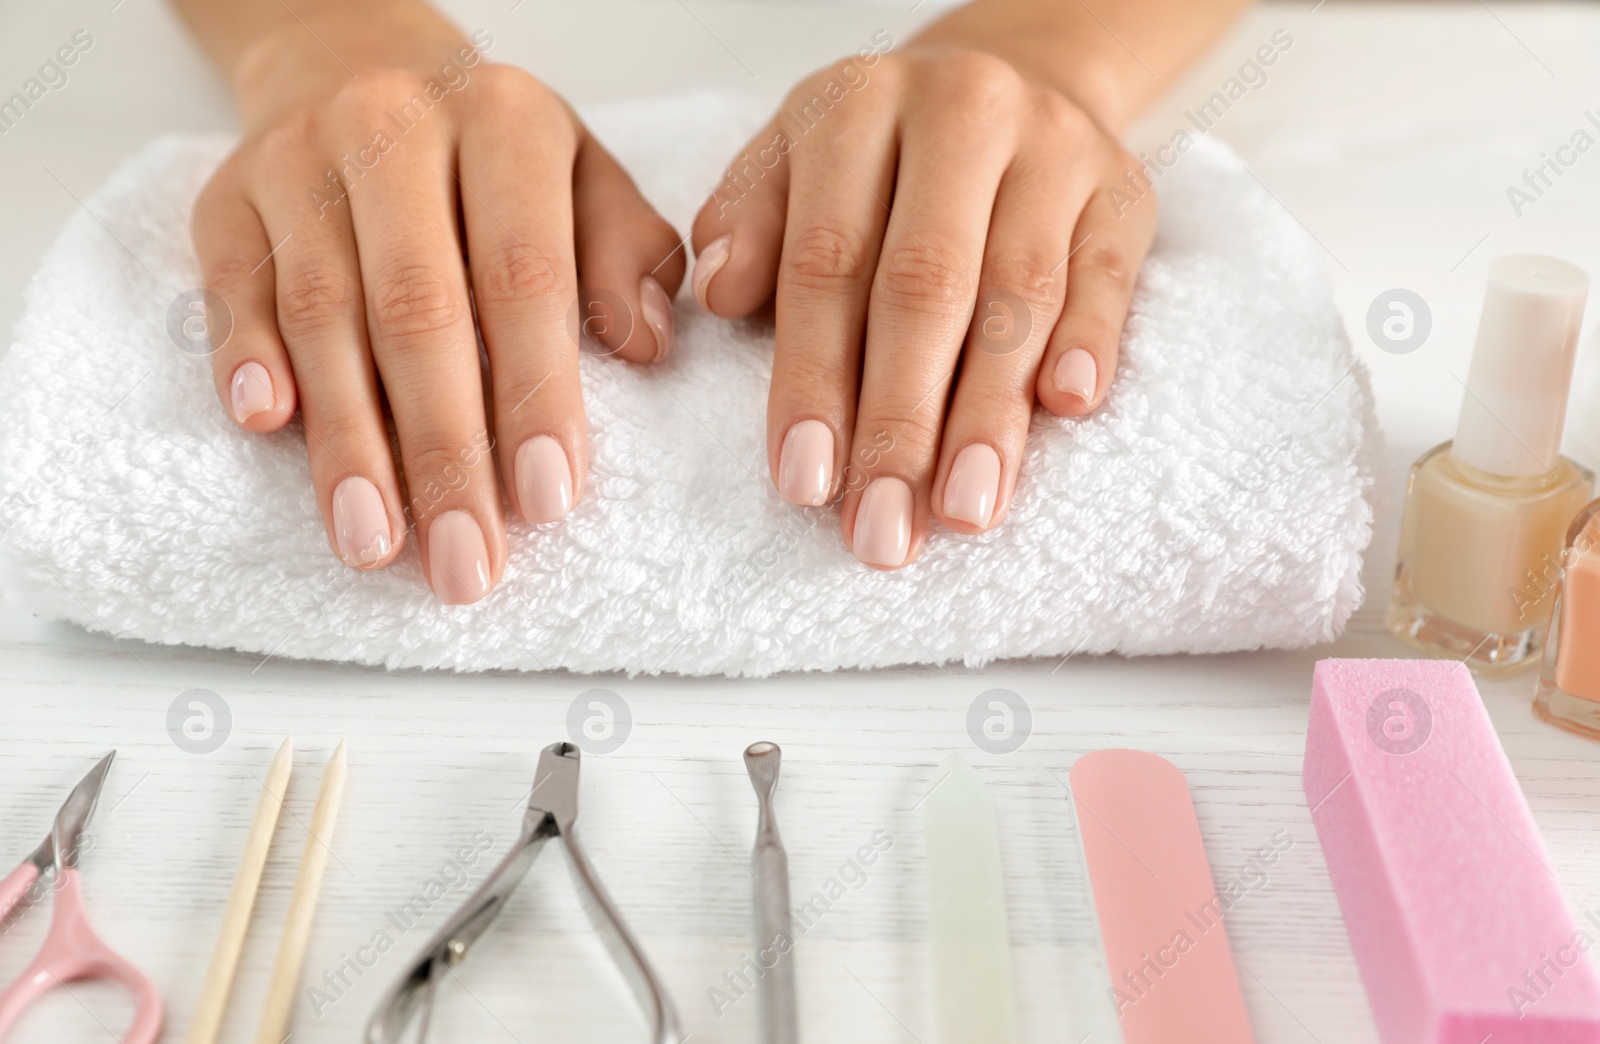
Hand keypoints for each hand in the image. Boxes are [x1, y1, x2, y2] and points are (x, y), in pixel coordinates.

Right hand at [189, 1, 683, 601]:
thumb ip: (628, 258)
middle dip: (445, 453)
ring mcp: (297, 164)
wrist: (361, 71)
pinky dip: (246, 360)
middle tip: (467, 563)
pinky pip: (230, 290)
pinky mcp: (226, 202)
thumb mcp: (587, 183)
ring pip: (321, 316)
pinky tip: (267, 429)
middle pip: (418, 312)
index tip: (549, 501)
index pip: (525, 276)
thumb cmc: (497, 165)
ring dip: (348, 444)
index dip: (537, 395)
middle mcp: (392, 129)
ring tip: (375, 543)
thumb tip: (646, 345)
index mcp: (504, 123)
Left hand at [689, 28, 1157, 568]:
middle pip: (924, 289)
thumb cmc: (882, 161)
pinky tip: (1066, 410)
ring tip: (963, 511)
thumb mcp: (794, 163)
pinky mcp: (1123, 190)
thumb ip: (746, 225)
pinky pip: (1108, 275)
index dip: (813, 380)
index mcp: (857, 105)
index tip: (804, 483)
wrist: (1015, 77)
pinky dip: (1089, 342)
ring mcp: (1053, 147)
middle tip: (883, 531)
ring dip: (989, 416)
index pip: (827, 262)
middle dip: (900, 425)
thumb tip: (718, 293)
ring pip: (1020, 295)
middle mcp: (960, 113)